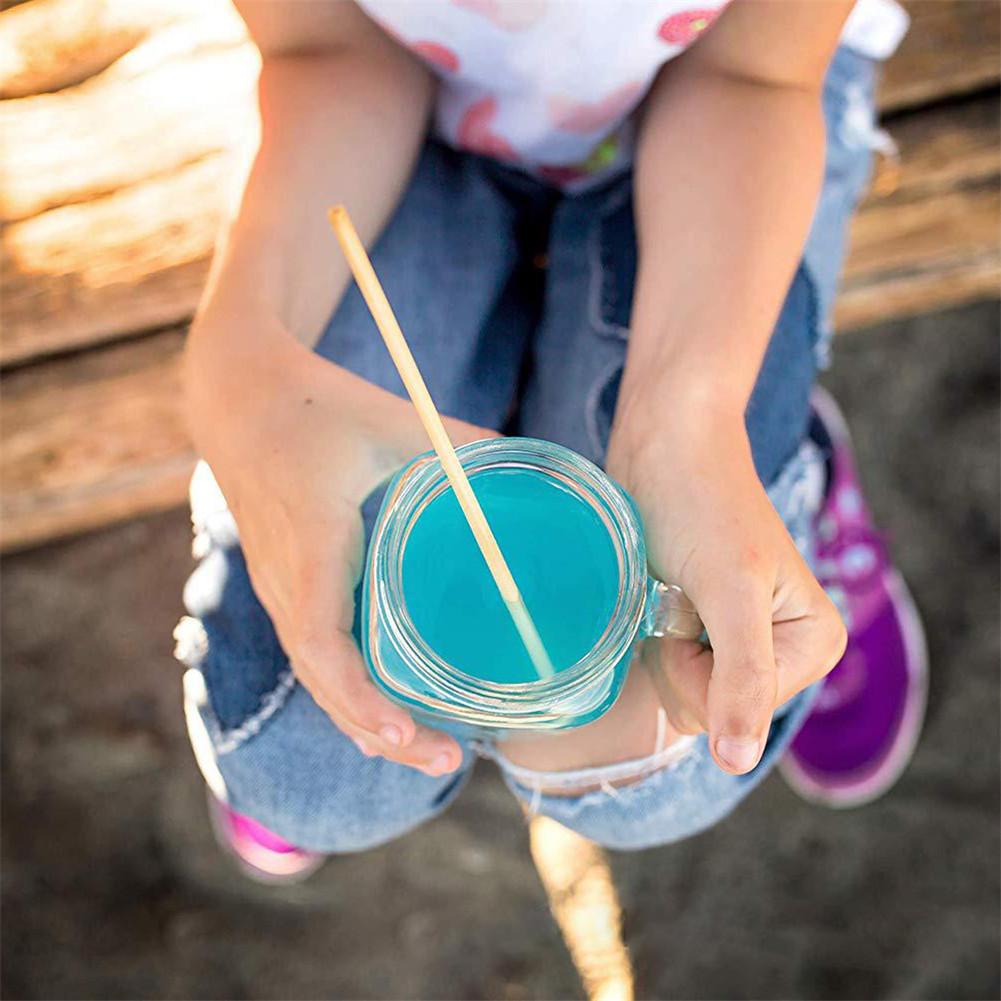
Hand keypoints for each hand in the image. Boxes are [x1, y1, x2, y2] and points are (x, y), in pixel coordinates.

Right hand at [186, 334, 493, 775]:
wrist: (238, 399)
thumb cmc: (315, 406)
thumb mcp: (393, 420)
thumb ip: (463, 443)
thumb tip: (533, 466)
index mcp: (314, 543)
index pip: (321, 642)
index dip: (359, 696)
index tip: (404, 733)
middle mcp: (287, 579)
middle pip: (323, 681)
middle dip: (379, 731)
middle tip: (449, 759)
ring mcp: (279, 588)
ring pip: (315, 677)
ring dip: (364, 723)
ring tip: (430, 754)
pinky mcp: (284, 586)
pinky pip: (311, 656)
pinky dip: (347, 695)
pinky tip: (387, 717)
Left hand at [606, 404, 845, 774]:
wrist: (667, 441)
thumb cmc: (699, 503)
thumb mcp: (729, 591)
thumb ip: (742, 677)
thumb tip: (738, 763)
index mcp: (814, 643)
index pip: (734, 715)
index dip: (696, 669)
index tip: (694, 606)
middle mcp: (786, 647)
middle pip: (709, 711)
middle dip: (678, 658)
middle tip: (680, 593)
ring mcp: (743, 638)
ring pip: (683, 692)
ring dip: (660, 644)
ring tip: (671, 586)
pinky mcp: (706, 624)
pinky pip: (669, 664)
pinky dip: (652, 634)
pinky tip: (662, 591)